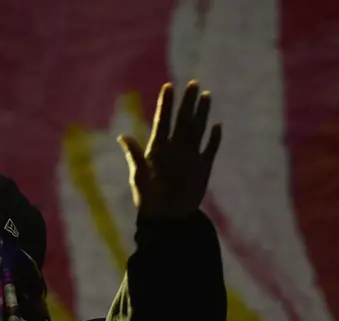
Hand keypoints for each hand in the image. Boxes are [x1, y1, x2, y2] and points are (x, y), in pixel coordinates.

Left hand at [117, 80, 221, 219]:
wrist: (167, 219)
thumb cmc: (148, 200)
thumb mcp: (139, 178)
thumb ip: (134, 156)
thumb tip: (122, 136)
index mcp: (158, 148)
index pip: (163, 121)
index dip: (166, 104)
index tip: (168, 86)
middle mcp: (174, 148)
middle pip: (182, 120)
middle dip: (187, 102)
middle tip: (193, 83)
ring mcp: (189, 156)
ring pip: (197, 130)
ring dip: (202, 113)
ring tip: (207, 95)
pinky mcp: (202, 168)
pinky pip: (209, 150)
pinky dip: (214, 139)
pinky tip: (217, 126)